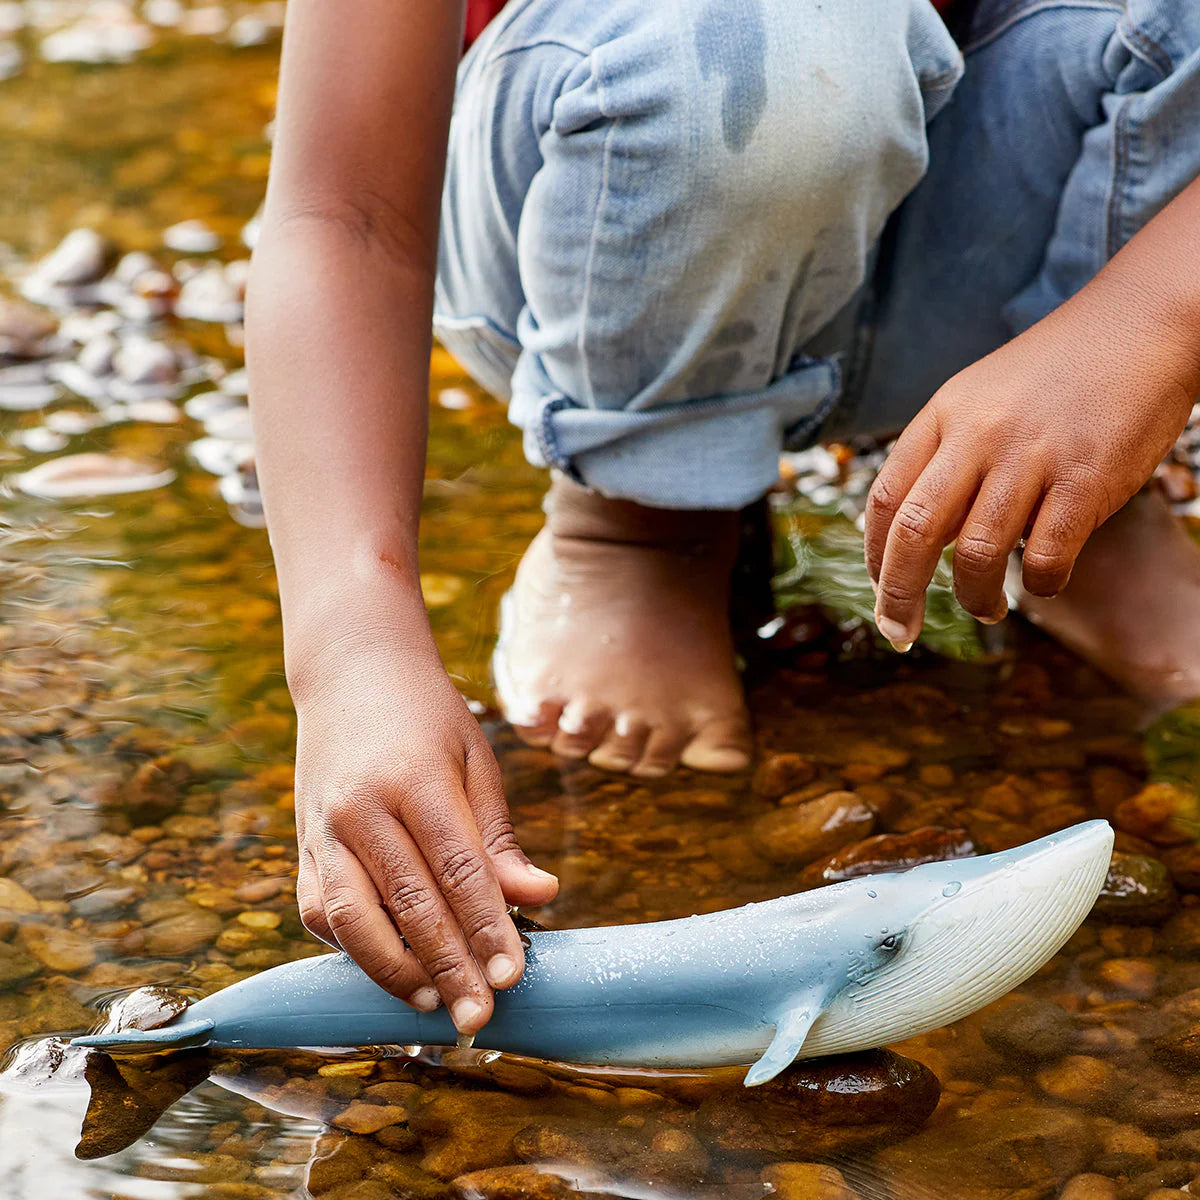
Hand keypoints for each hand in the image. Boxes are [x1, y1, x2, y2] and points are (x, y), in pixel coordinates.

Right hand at [291, 637, 557, 1034]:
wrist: (351, 673)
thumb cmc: (427, 716)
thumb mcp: (474, 759)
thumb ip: (498, 835)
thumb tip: (541, 895)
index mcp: (415, 780)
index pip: (458, 868)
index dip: (486, 926)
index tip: (513, 975)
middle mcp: (362, 808)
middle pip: (409, 903)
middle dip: (449, 966)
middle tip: (480, 1017)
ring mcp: (324, 829)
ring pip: (353, 918)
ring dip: (393, 970)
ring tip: (432, 1004)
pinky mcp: (304, 845)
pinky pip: (322, 910)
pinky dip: (351, 947)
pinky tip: (389, 967)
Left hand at [864, 288, 1197, 648]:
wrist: (1140, 325)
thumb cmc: (1054, 374)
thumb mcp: (977, 398)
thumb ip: (942, 458)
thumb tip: (914, 535)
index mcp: (941, 417)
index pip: (884, 499)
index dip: (874, 555)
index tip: (879, 588)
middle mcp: (976, 436)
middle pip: (913, 532)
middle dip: (898, 595)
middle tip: (897, 632)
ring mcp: (1031, 458)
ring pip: (977, 554)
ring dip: (974, 597)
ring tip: (985, 609)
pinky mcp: (1086, 479)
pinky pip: (1047, 557)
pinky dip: (1040, 584)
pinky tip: (1041, 584)